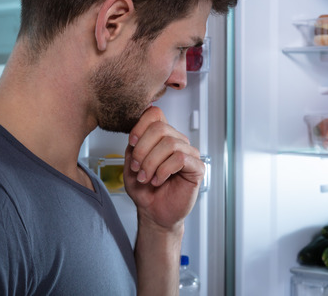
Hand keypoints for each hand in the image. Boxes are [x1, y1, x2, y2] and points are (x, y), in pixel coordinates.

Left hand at [123, 106, 204, 229]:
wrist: (153, 212)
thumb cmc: (144, 189)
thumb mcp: (130, 164)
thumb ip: (133, 145)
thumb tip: (138, 129)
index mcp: (161, 137)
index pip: (155, 114)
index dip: (141, 125)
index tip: (132, 142)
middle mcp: (177, 141)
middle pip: (160, 128)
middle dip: (143, 149)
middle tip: (136, 168)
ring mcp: (189, 153)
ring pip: (169, 144)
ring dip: (151, 163)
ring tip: (146, 177)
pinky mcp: (197, 167)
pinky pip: (180, 159)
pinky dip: (163, 171)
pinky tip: (158, 180)